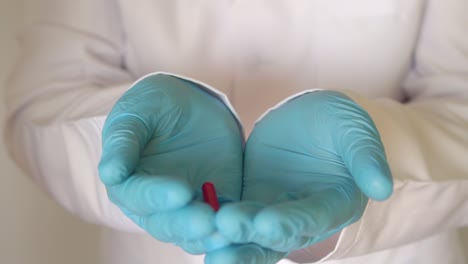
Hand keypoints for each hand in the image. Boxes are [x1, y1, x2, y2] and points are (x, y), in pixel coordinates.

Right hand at [98, 74, 242, 253]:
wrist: (188, 106)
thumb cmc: (153, 107)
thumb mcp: (136, 114)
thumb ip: (124, 141)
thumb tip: (110, 173)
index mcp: (128, 183)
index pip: (138, 196)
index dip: (157, 196)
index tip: (180, 192)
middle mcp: (154, 204)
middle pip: (166, 223)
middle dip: (187, 223)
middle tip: (209, 220)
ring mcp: (186, 206)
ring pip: (194, 230)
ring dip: (210, 233)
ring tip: (229, 230)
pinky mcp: (216, 201)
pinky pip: (223, 220)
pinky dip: (232, 226)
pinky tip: (247, 226)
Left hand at [211, 90, 392, 262]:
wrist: (307, 120)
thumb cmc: (336, 123)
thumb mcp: (352, 130)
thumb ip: (366, 156)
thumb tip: (382, 187)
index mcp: (335, 202)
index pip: (314, 217)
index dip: (293, 222)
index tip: (267, 222)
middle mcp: (305, 216)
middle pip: (280, 235)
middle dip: (254, 237)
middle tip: (227, 232)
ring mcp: (276, 211)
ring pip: (254, 237)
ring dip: (233, 244)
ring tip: (210, 253)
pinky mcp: (251, 202)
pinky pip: (234, 219)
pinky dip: (217, 229)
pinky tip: (195, 232)